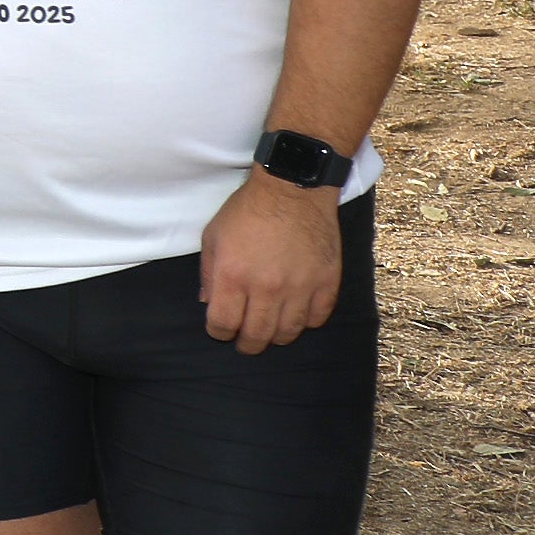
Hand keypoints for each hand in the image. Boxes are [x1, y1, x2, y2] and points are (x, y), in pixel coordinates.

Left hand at [196, 170, 342, 352]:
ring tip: (271, 330)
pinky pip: (317, 318)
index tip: (221, 329)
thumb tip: (208, 303)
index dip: (219, 332)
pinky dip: (306, 321)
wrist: (293, 190)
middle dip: (247, 344)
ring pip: (288, 333)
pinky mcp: (326, 283)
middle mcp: (265, 287)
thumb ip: (208, 274)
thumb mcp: (213, 237)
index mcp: (232, 276)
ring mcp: (299, 287)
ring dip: (276, 336)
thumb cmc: (248, 210)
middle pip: (256, 336)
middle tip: (246, 342)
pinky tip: (297, 314)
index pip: (223, 324)